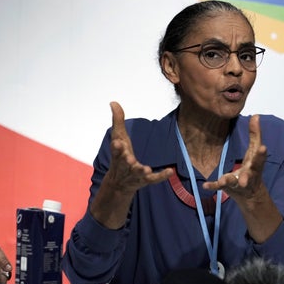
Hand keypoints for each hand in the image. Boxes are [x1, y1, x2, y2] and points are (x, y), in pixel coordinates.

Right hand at [89, 102, 173, 228]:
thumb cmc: (120, 155)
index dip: (117, 147)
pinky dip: (162, 175)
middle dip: (126, 161)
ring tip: (145, 169)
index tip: (117, 143)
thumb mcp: (118, 136)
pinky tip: (170, 171)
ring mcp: (135, 173)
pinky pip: (154, 179)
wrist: (120, 181)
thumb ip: (118, 120)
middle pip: (125, 163)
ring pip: (138, 172)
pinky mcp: (145, 180)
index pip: (116, 150)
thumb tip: (113, 102)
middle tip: (129, 159)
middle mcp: (125, 164)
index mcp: (118, 154)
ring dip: (141, 170)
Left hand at [204, 114, 267, 202]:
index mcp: (256, 164)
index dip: (261, 153)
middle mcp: (249, 174)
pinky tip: (205, 185)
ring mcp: (238, 182)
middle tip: (246, 178)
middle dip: (249, 174)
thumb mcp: (254, 151)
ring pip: (234, 181)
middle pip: (251, 173)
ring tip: (223, 180)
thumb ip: (255, 134)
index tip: (263, 147)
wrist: (251, 194)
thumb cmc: (253, 168)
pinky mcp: (228, 187)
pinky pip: (219, 187)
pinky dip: (212, 186)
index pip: (260, 158)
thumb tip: (256, 115)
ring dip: (228, 180)